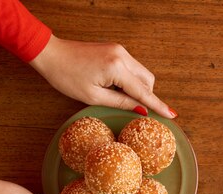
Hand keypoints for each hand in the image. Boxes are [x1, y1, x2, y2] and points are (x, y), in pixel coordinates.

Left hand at [29, 35, 175, 118]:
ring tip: (114, 94)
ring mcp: (120, 50)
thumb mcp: (93, 97)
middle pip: (147, 80)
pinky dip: (129, 79)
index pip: (143, 91)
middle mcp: (122, 55)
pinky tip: (113, 85)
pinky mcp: (116, 49)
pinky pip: (132, 68)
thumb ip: (121, 102)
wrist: (51, 54)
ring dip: (136, 87)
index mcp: (116, 68)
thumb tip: (141, 110)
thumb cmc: (66, 76)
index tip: (172, 114)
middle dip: (144, 95)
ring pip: (141, 74)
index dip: (158, 105)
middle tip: (130, 107)